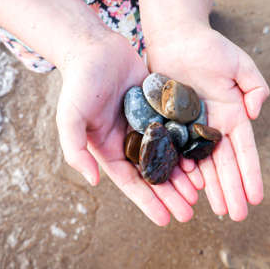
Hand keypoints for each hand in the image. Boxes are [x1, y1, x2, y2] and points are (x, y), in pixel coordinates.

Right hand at [56, 32, 197, 225]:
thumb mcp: (69, 118)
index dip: (147, 202)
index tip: (165, 220)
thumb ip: (76, 150)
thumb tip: (93, 181)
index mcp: (108, 148)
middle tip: (188, 213)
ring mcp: (144, 125)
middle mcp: (128, 140)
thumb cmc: (79, 83)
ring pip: (167, 156)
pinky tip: (200, 159)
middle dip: (169, 195)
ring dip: (181, 176)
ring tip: (198, 194)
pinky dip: (186, 146)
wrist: (95, 48)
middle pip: (152, 174)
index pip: (130, 181)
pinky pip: (175, 131)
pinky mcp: (157, 109)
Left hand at [145, 26, 269, 220]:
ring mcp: (189, 128)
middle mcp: (211, 126)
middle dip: (231, 189)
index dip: (250, 174)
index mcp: (231, 115)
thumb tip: (255, 114)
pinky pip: (175, 151)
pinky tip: (189, 188)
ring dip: (210, 187)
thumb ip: (255, 86)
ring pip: (200, 163)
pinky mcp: (168, 124)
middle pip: (222, 163)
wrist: (174, 39)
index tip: (256, 198)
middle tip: (235, 215)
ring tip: (216, 208)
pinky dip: (183, 170)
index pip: (243, 151)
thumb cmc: (208, 47)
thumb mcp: (239, 63)